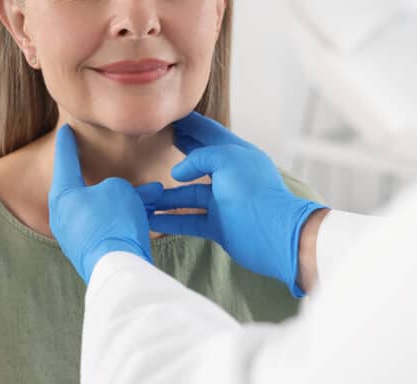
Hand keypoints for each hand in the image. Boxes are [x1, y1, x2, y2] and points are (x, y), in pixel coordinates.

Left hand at [49, 125, 162, 282]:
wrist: (118, 266)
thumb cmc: (113, 221)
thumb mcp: (118, 189)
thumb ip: (116, 185)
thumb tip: (121, 196)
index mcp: (63, 195)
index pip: (65, 160)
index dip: (67, 143)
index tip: (64, 130)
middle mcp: (64, 216)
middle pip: (90, 189)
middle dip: (117, 182)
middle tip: (128, 167)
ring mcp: (76, 237)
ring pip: (105, 209)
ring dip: (129, 201)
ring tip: (156, 195)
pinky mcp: (92, 252)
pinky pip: (110, 227)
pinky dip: (127, 218)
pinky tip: (149, 215)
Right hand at [150, 112, 327, 296]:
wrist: (275, 235)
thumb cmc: (255, 193)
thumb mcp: (227, 160)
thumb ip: (199, 158)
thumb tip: (177, 173)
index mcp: (236, 154)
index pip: (209, 133)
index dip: (189, 124)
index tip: (170, 116)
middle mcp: (229, 177)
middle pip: (196, 162)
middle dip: (175, 154)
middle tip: (152, 143)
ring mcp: (224, 202)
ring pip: (188, 195)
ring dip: (165, 197)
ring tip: (141, 195)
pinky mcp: (219, 226)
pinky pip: (189, 220)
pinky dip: (170, 220)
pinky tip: (152, 219)